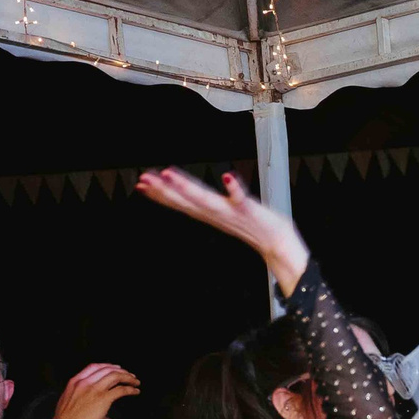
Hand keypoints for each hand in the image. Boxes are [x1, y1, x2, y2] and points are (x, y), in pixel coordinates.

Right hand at [53, 363, 141, 418]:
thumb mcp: (67, 398)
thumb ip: (77, 391)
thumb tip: (88, 392)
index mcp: (75, 381)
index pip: (94, 367)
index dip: (107, 366)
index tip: (116, 368)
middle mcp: (85, 382)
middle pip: (107, 370)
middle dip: (121, 371)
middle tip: (129, 375)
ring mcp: (95, 390)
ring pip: (116, 376)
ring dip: (128, 378)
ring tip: (135, 382)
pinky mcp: (103, 399)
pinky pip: (121, 390)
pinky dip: (130, 389)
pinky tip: (135, 391)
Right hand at [136, 167, 311, 290]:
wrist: (277, 244)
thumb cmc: (253, 226)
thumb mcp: (223, 215)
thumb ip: (205, 204)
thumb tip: (190, 196)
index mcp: (210, 213)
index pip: (181, 202)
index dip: (160, 194)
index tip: (141, 185)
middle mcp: (217, 213)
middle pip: (187, 201)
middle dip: (164, 190)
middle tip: (144, 178)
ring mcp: (232, 212)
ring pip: (205, 200)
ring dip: (187, 188)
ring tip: (169, 174)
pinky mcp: (250, 211)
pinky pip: (241, 199)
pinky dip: (234, 189)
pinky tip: (227, 177)